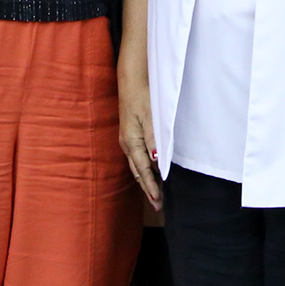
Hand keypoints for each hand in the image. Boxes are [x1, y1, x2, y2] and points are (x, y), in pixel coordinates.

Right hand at [116, 56, 160, 210]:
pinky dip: (145, 169)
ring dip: (146, 180)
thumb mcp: (150, 115)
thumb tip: (155, 160)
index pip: (142, 170)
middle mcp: (127, 143)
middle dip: (148, 189)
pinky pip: (137, 157)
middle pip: (138, 172)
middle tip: (157, 205)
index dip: (150, 186)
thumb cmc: (141, 95)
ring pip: (137, 166)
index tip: (157, 200)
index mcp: (131, 141)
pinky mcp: (131, 135)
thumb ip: (153, 138)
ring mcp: (128, 140)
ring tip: (155, 195)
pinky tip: (152, 172)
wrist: (131, 80)